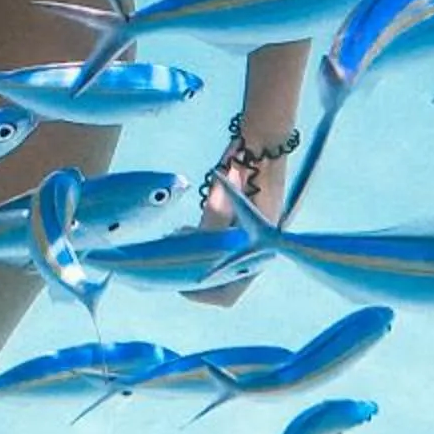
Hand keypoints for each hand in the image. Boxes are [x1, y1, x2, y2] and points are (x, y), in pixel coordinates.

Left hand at [186, 121, 296, 305]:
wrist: (263, 140)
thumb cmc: (248, 166)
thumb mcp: (226, 197)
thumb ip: (212, 223)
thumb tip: (192, 248)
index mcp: (261, 250)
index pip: (230, 292)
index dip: (202, 294)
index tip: (179, 285)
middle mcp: (256, 250)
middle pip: (221, 281)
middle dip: (193, 273)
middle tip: (169, 263)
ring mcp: (250, 238)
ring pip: (217, 262)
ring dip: (194, 257)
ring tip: (174, 240)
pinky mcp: (241, 225)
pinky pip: (217, 245)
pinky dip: (199, 243)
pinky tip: (183, 231)